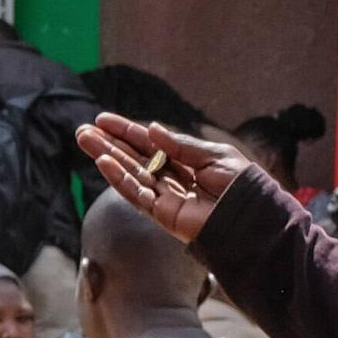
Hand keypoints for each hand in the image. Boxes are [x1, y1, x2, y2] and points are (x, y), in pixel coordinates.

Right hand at [74, 114, 256, 242]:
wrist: (254, 217)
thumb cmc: (242, 186)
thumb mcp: (213, 156)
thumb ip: (180, 146)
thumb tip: (152, 130)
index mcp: (187, 161)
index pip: (150, 144)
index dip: (127, 131)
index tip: (103, 120)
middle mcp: (173, 178)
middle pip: (134, 158)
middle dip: (109, 143)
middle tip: (83, 131)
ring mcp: (166, 197)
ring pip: (130, 173)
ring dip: (106, 156)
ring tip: (84, 140)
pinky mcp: (163, 214)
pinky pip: (136, 194)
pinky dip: (119, 179)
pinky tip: (103, 162)